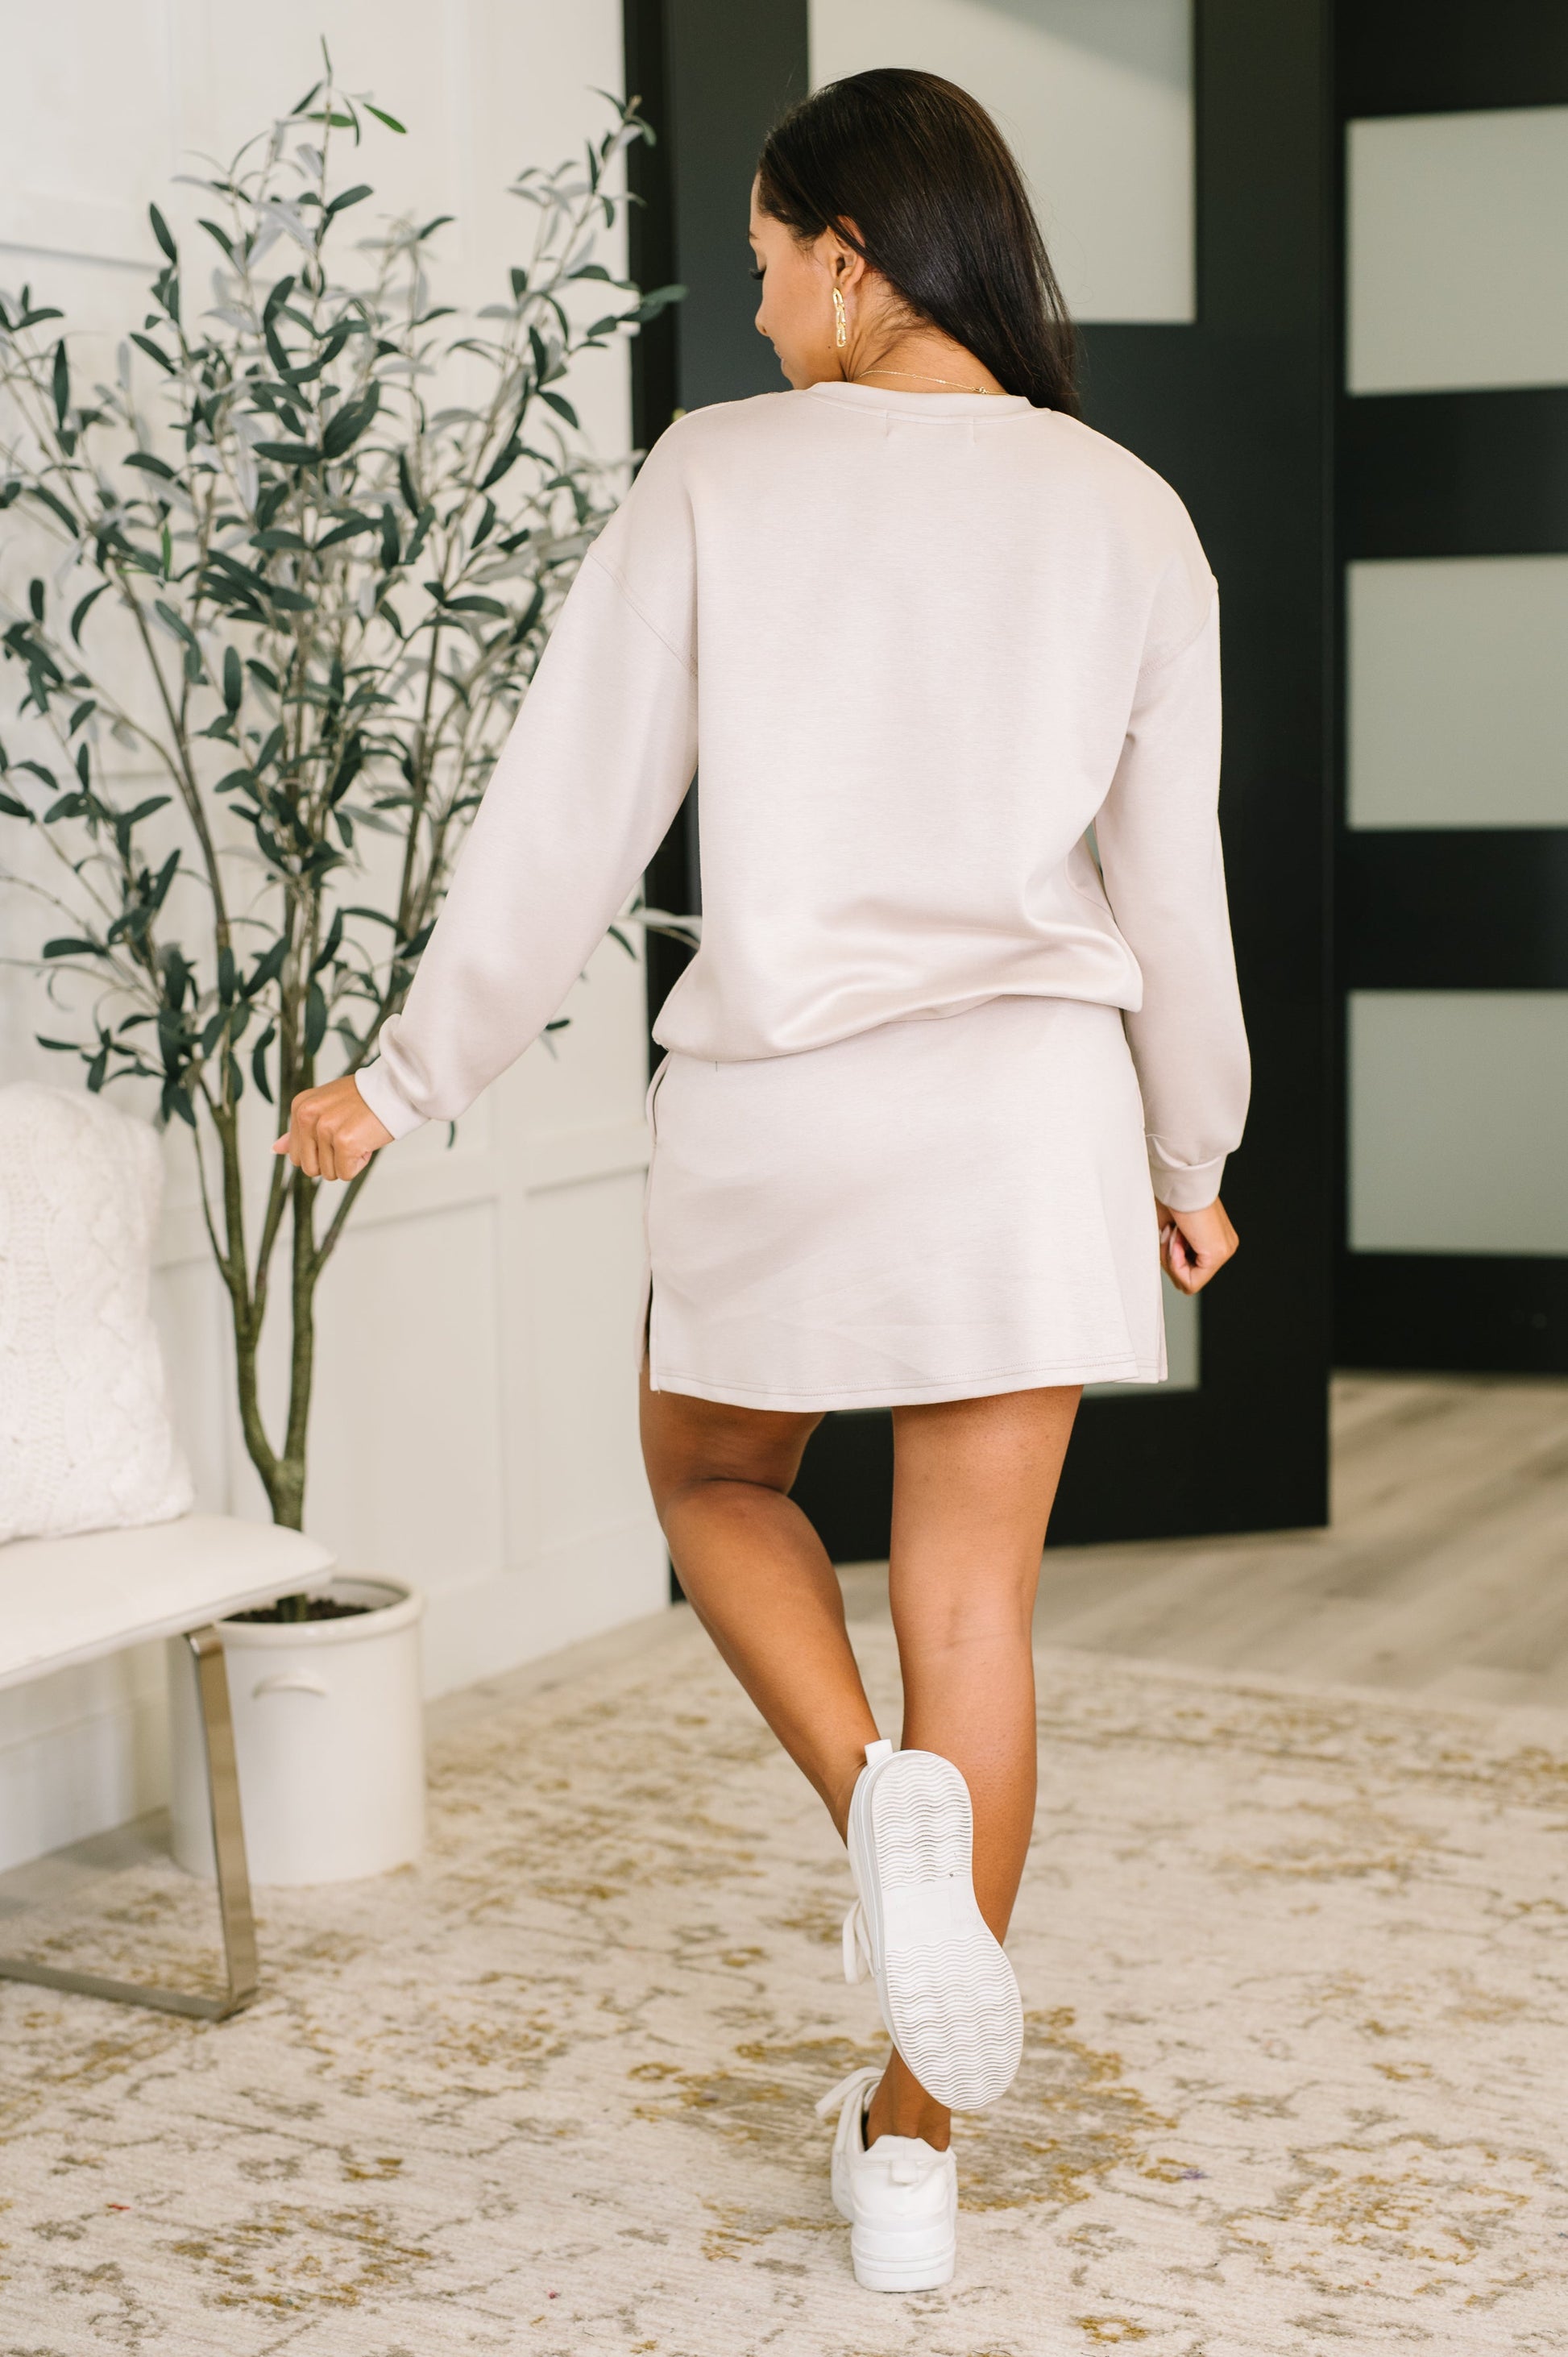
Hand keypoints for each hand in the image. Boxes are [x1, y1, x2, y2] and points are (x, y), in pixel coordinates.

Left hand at [273, 1075, 391, 1182]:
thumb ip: (299, 1131)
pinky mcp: (344, 1141)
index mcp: (300, 1107)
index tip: (340, 1128)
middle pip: (309, 1168)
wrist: (396, 1090)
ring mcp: (325, 1128)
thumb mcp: (325, 1108)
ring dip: (348, 1161)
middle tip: (350, 1133)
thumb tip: (276, 1149)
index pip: (297, 1155)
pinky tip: (367, 1140)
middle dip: (333, 1160)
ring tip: (360, 1133)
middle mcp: (307, 1116)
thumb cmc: (364, 1099)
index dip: (323, 1150)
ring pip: (328, 1173)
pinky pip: (345, 1174)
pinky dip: (360, 1163)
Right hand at [1156, 1196, 1237, 1295]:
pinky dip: (1176, 1264)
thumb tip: (1164, 1264)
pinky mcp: (1218, 1254)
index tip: (1169, 1231)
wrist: (1180, 1180)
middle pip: (1189, 1277)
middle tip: (1169, 1232)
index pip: (1190, 1268)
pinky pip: (1191, 1282)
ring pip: (1188, 1282)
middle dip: (1170, 1259)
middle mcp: (1225, 1247)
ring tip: (1173, 1231)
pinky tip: (1177, 1238)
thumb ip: (1170, 1249)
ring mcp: (1224, 1251)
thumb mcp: (1168, 1229)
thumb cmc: (1171, 1196)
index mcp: (1216, 1239)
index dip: (1170, 1256)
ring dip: (1171, 1259)